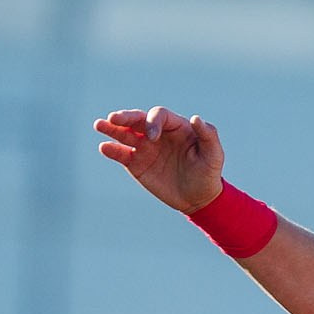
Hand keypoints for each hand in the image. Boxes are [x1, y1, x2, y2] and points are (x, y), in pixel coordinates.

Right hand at [93, 106, 224, 212]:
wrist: (199, 198)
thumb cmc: (209, 173)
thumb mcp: (214, 155)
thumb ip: (208, 135)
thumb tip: (196, 118)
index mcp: (175, 127)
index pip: (158, 115)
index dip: (153, 122)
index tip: (153, 138)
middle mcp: (157, 133)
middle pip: (138, 119)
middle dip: (126, 118)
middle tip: (113, 118)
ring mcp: (145, 148)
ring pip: (125, 133)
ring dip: (112, 129)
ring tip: (99, 125)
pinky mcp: (137, 164)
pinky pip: (122, 154)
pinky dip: (112, 150)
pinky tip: (104, 147)